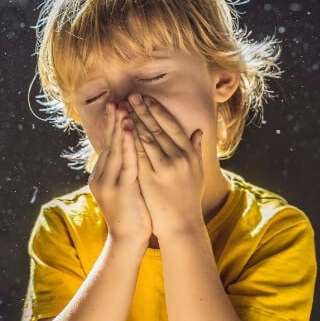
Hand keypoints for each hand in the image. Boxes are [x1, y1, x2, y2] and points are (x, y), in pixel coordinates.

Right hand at [88, 102, 151, 244]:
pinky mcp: (118, 189)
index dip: (113, 126)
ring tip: (123, 109)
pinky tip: (130, 131)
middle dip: (114, 121)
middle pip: (109, 143)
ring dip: (119, 128)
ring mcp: (108, 183)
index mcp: (104, 174)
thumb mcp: (129, 186)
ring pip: (114, 150)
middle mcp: (102, 176)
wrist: (128, 240)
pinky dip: (127, 145)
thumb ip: (129, 168)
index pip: (109, 145)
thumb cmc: (133, 213)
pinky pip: (124, 163)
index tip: (118, 106)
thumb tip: (135, 151)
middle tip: (116, 100)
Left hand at [127, 93, 204, 238]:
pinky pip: (138, 155)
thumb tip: (198, 130)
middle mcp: (180, 158)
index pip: (172, 126)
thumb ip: (196, 149)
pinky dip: (130, 141)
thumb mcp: (197, 171)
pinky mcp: (151, 179)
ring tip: (123, 108)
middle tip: (130, 96)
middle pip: (157, 129)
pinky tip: (121, 130)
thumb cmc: (188, 198)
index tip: (146, 98)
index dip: (158, 111)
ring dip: (133, 121)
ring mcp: (165, 168)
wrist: (181, 224)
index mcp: (190, 154)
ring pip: (146, 139)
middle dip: (142, 111)